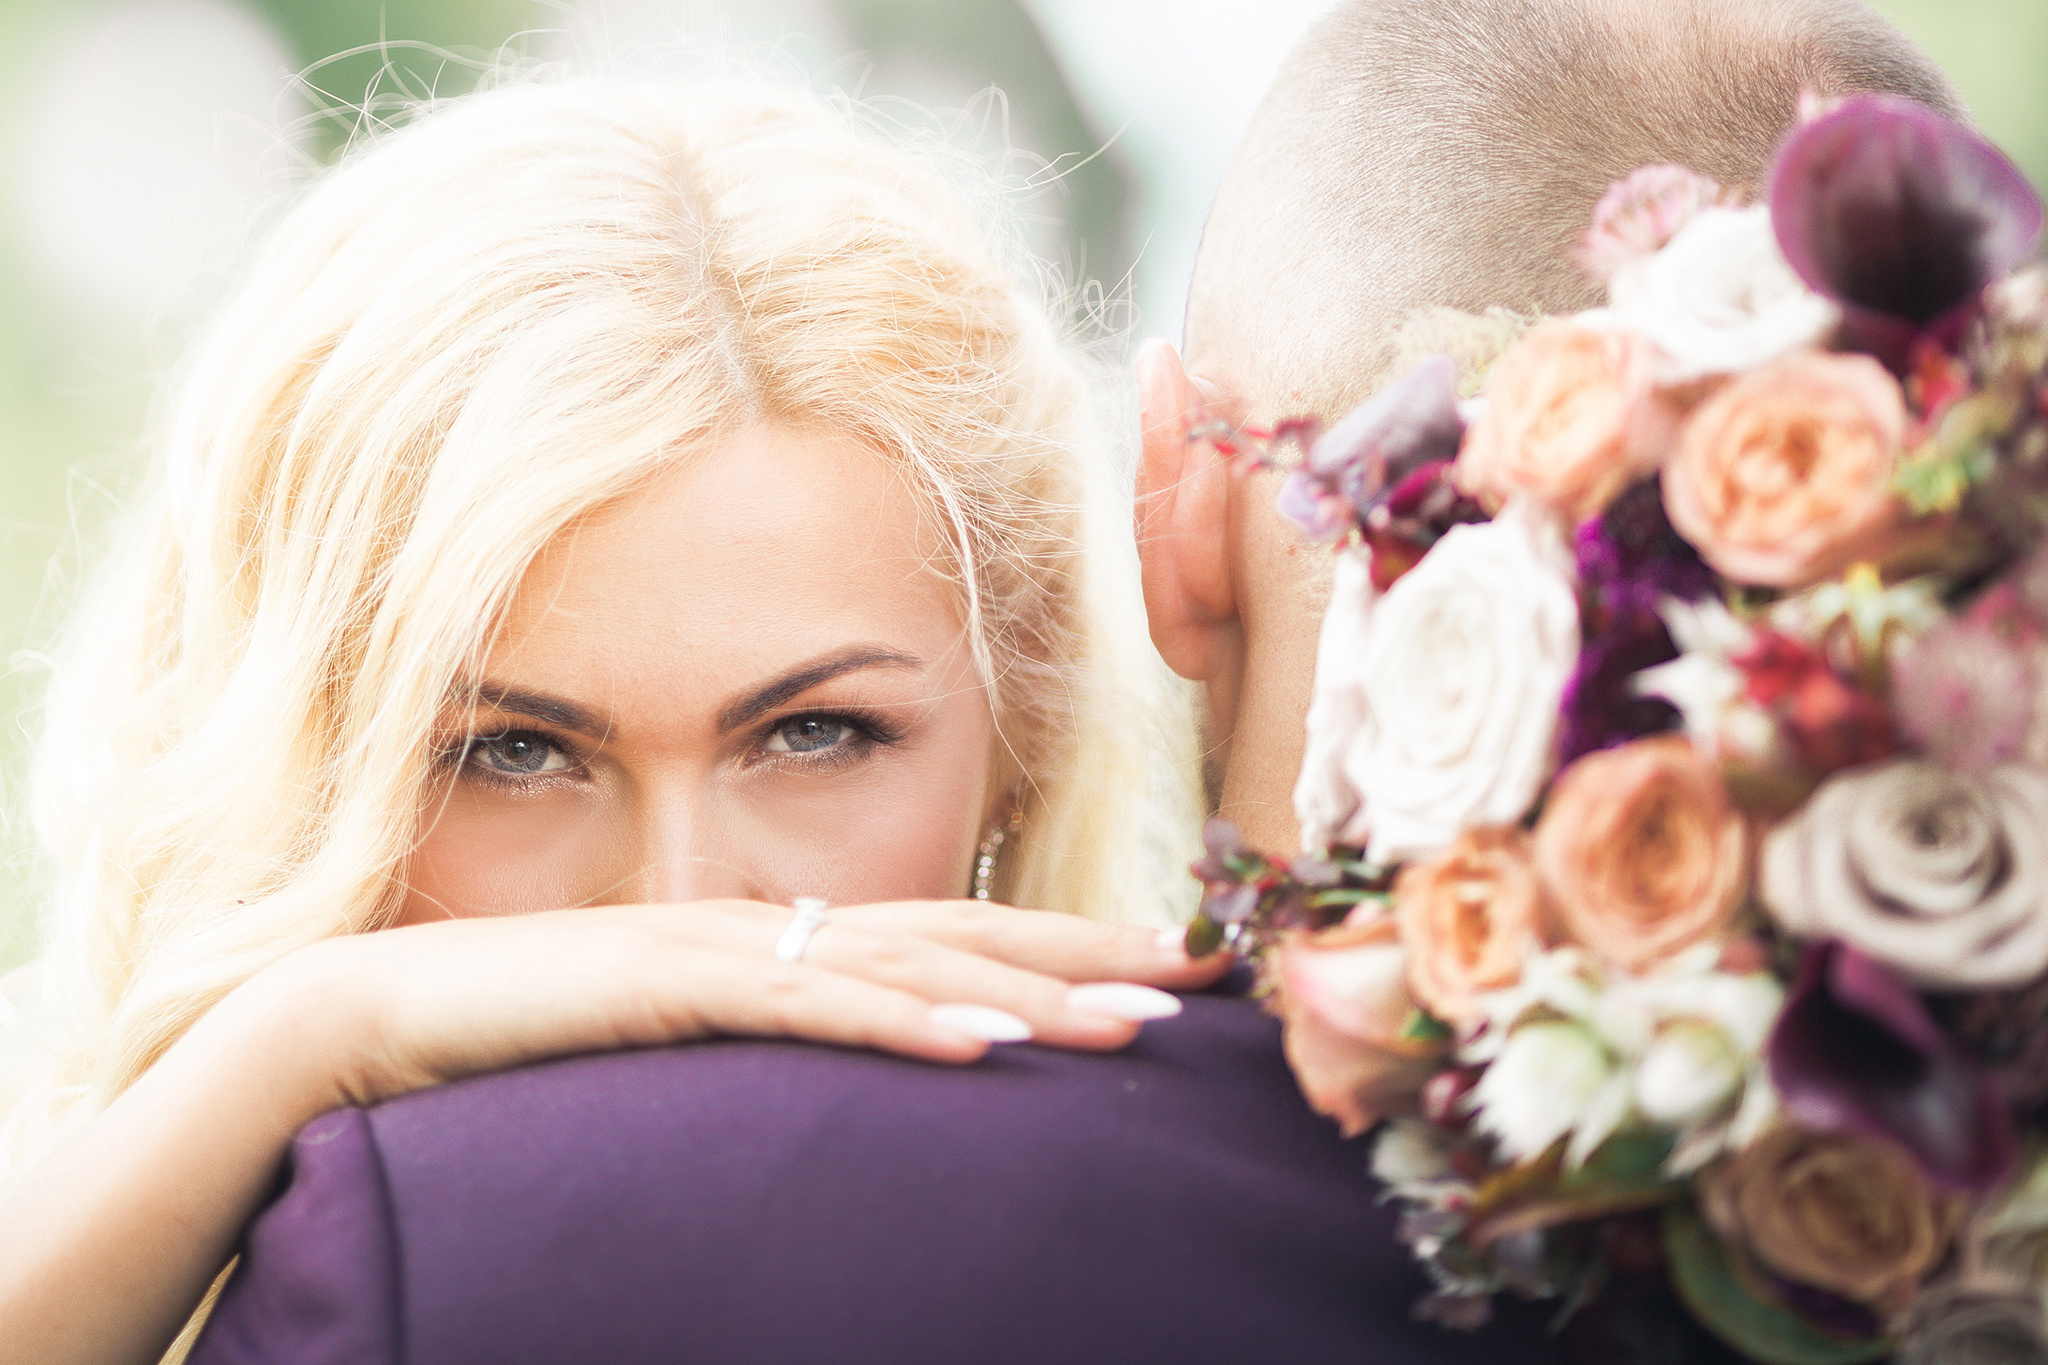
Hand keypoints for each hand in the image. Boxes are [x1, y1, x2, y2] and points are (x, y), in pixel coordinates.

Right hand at [249, 899, 1231, 1113]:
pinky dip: (898, 1027)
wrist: (377, 1020)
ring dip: (1029, 996)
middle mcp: (773, 925)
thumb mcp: (685, 1050)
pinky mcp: (666, 986)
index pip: (956, 939)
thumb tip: (871, 1086)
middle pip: (963, 939)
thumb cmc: (534, 1043)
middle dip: (1091, 961)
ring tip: (1138, 1026)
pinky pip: (803, 1009)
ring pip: (907, 967)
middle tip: (1209, 985)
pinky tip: (979, 1052)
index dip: (1068, 948)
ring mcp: (723, 948)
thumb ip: (771, 1051)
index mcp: (786, 938)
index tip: (1173, 970)